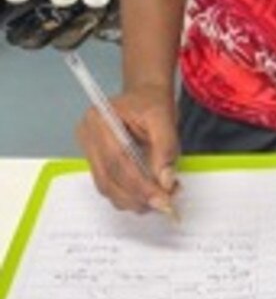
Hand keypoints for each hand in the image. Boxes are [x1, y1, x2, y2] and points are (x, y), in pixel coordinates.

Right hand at [76, 86, 179, 213]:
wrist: (145, 94)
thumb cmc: (152, 103)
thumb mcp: (165, 118)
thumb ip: (165, 149)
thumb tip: (165, 182)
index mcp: (100, 118)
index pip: (117, 160)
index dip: (139, 184)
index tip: (162, 198)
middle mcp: (87, 135)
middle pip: (108, 177)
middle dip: (137, 196)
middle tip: (163, 204)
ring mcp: (88, 149)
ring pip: (106, 186)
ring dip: (132, 200)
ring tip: (158, 199)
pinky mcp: (97, 161)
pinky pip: (110, 184)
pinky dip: (129, 195)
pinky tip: (147, 195)